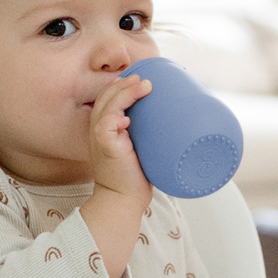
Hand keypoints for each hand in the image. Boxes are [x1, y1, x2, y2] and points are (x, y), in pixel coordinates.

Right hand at [88, 74, 152, 205]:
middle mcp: (99, 129)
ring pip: (106, 107)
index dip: (121, 84)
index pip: (107, 97)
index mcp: (105, 126)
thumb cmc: (134, 176)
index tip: (142, 78)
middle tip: (145, 80)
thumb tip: (179, 119)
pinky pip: (104, 128)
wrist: (123, 199)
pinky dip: (113, 119)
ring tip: (143, 86)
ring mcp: (100, 139)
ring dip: (124, 93)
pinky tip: (125, 118)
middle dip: (125, 83)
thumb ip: (147, 132)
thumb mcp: (139, 147)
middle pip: (106, 96)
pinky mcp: (105, 149)